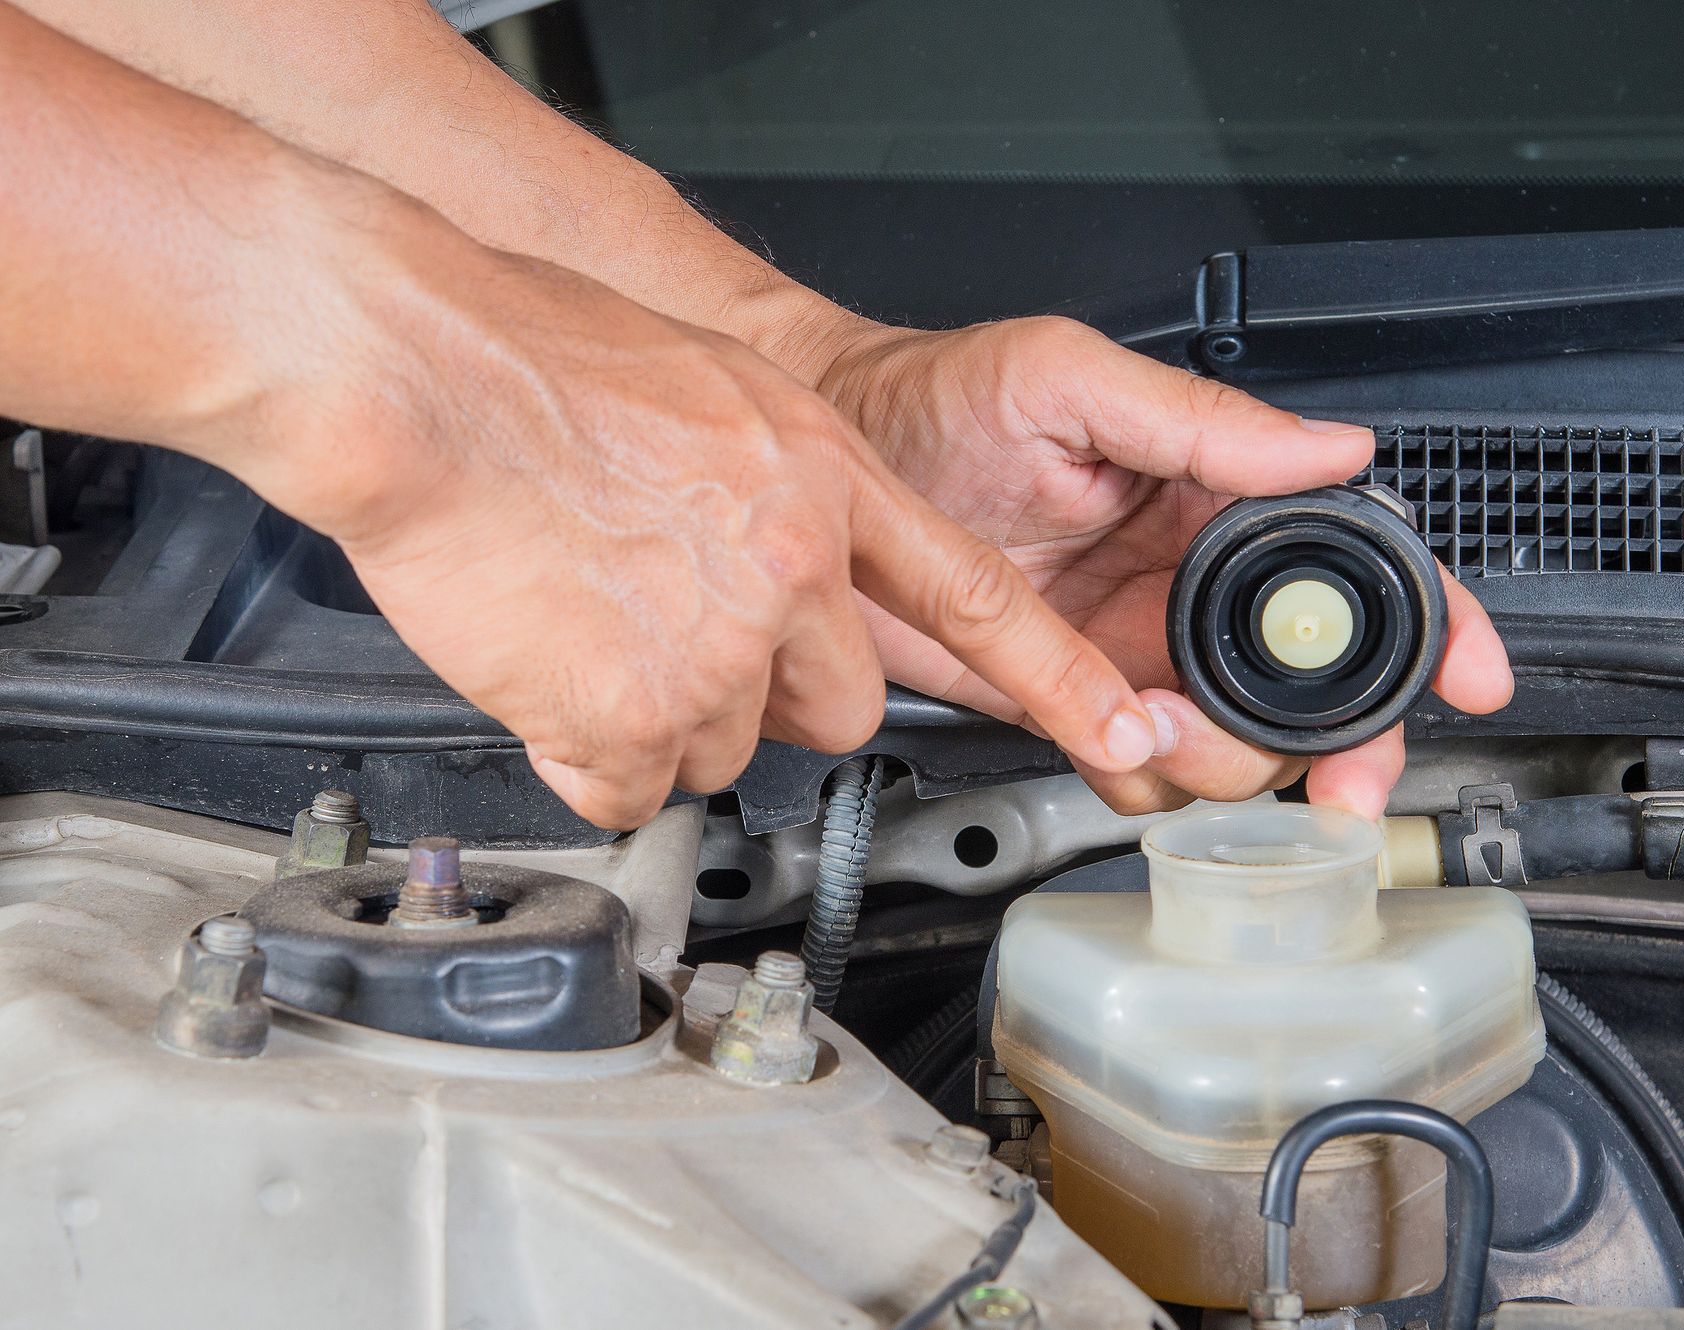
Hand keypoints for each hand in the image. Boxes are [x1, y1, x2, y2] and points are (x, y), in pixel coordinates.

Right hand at [218, 220, 1165, 827]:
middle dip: (776, 695)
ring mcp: (719, 650)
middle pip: (845, 706)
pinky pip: (628, 783)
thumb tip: (798, 565)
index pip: (977, 600)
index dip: (1059, 678)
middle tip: (686, 633)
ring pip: (726, 749)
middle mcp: (792, 569)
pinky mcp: (633, 717)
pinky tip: (550, 659)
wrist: (419, 369)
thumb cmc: (539, 360)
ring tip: (594, 621)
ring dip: (665, 715)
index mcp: (825, 479)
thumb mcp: (716, 397)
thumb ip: (783, 493)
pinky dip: (588, 747)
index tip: (1126, 736)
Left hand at [818, 316, 1512, 818]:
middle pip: (1315, 684)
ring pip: (1234, 746)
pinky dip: (1136, 776)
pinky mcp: (1070, 699)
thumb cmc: (932, 398)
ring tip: (1153, 720)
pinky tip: (1102, 734)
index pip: (1351, 561)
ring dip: (1220, 763)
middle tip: (1332, 776)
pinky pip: (1138, 769)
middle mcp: (1188, 581)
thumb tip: (1329, 444)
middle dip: (1341, 739)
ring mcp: (1133, 648)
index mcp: (1212, 496)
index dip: (1427, 620)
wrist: (823, 465)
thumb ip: (1200, 422)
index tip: (1467, 673)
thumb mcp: (1067, 380)